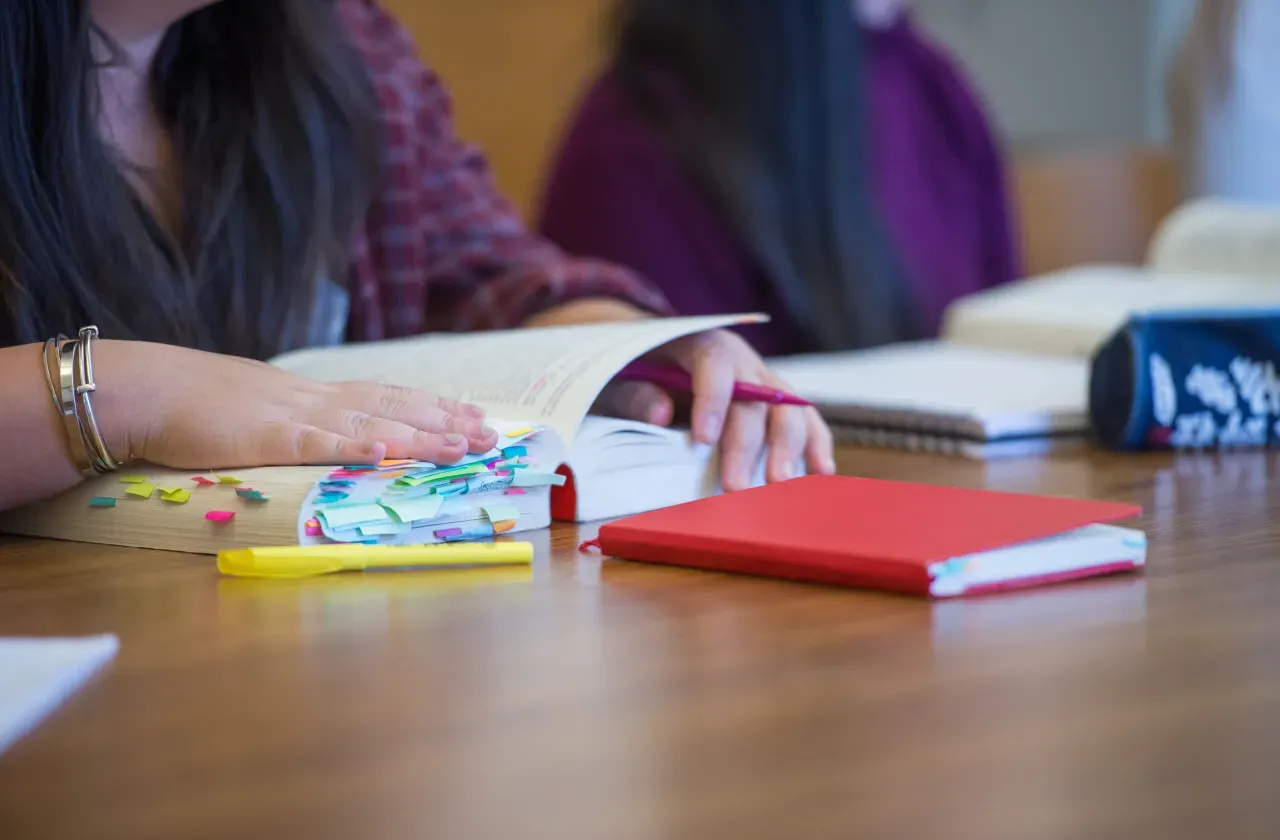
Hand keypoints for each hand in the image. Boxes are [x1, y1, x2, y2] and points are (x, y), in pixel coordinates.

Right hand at [96, 341, 497, 469]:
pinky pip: (321, 444)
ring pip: (372, 424)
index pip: (387, 396)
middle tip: (490, 433)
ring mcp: (296, 417)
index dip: (433, 406)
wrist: (148, 388)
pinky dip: (358, 447)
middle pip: (394, 407)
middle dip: (445, 421)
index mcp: (314, 395)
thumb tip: (328, 433)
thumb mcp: (260, 408)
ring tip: (463, 445)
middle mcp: (317, 400)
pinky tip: (391, 451)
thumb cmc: (198, 403)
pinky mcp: (268, 438)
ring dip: (422, 435)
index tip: (472, 414)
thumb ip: (297, 420)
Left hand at [596, 329, 835, 490]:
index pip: (714, 366)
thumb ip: (636, 394)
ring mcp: (766, 380)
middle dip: (747, 445)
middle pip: (755, 398)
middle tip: (735, 486)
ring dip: (788, 447)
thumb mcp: (622, 378)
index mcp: (702, 343)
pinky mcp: (779, 403)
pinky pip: (805, 420)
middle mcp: (742, 359)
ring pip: (788, 408)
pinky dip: (816, 444)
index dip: (712, 401)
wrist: (657, 354)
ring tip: (780, 485)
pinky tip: (820, 471)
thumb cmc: (637, 372)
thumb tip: (660, 414)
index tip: (703, 440)